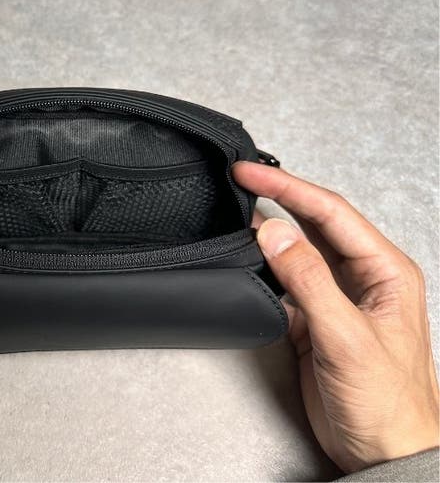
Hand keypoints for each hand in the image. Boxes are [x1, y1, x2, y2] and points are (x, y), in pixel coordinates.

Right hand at [233, 162, 438, 472]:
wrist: (382, 452)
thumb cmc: (387, 402)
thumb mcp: (347, 336)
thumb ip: (309, 280)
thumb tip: (275, 233)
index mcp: (385, 270)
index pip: (331, 212)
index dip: (289, 188)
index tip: (251, 174)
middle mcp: (363, 277)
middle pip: (316, 222)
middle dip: (279, 196)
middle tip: (241, 178)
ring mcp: (337, 297)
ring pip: (299, 248)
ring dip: (270, 229)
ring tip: (239, 209)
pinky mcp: (315, 319)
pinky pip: (286, 280)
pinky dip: (264, 266)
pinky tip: (249, 257)